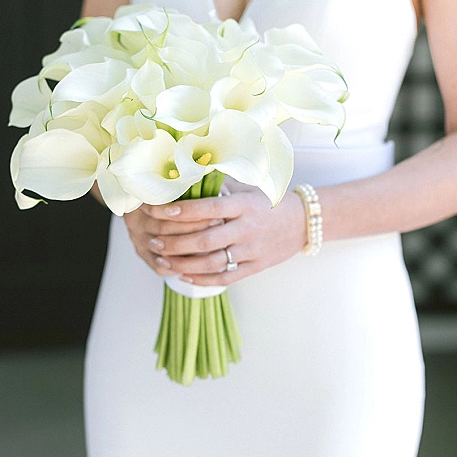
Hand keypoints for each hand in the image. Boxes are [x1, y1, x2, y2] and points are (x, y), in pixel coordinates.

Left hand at [126, 179, 306, 285]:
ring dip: (183, 264)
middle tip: (153, 240)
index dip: (182, 211)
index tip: (158, 210)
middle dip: (175, 242)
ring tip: (162, 260)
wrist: (303, 222)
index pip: (208, 208)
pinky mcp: (256, 267)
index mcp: (244, 205)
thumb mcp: (248, 188)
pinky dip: (202, 279)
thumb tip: (187, 177)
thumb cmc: (269, 202)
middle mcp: (247, 228)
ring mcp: (252, 250)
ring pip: (212, 263)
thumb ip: (220, 186)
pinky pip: (225, 277)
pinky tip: (184, 275)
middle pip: (205, 240)